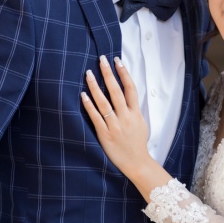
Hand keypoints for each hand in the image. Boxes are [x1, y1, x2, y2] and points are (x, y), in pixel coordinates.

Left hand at [82, 55, 155, 184]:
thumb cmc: (137, 143)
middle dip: (108, 73)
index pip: (130, 88)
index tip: (117, 61)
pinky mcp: (105, 134)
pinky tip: (83, 95)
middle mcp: (126, 117)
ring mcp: (115, 126)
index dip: (124, 73)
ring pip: (104, 102)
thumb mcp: (140, 123)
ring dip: (96, 86)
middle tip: (101, 59)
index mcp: (136, 113)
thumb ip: (133, 109)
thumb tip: (126, 94)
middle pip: (116, 91)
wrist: (137, 163)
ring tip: (89, 73)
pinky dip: (89, 105)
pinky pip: (96, 117)